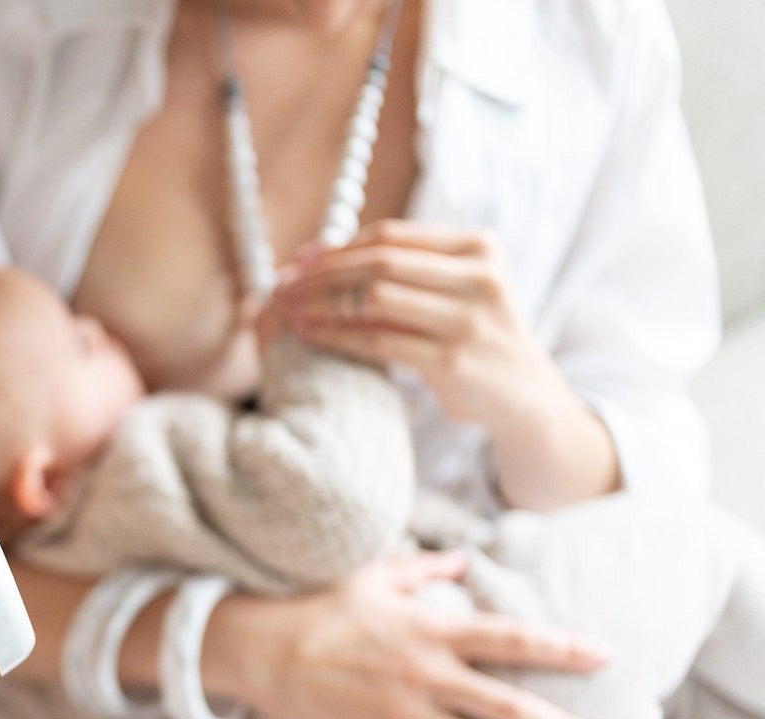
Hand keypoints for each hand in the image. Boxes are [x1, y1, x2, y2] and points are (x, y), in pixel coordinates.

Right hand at [215, 553, 613, 718]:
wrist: (256, 648)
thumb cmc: (315, 607)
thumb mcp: (373, 575)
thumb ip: (424, 569)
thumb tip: (463, 559)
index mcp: (430, 631)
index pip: (511, 640)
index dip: (562, 648)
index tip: (605, 657)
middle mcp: (425, 676)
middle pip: (507, 707)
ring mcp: (401, 715)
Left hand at [269, 222, 614, 506]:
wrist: (523, 394)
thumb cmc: (473, 334)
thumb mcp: (456, 288)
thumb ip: (406, 269)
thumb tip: (318, 254)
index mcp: (479, 248)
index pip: (392, 236)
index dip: (339, 247)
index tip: (300, 260)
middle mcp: (479, 278)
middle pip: (381, 263)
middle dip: (323, 273)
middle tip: (283, 285)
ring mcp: (468, 320)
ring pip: (376, 299)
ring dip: (323, 303)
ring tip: (289, 310)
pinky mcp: (452, 361)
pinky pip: (378, 341)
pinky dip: (335, 335)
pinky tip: (308, 334)